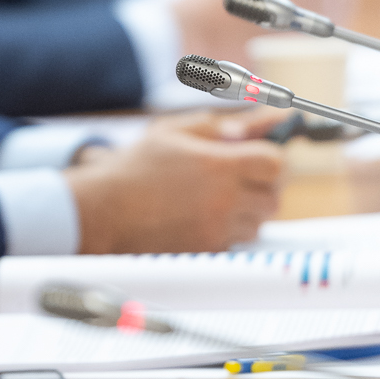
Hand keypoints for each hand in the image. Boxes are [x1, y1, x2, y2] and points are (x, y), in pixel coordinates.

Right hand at [63, 108, 286, 252]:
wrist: (103, 211)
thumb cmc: (133, 170)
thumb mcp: (171, 133)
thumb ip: (214, 127)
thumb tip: (246, 129)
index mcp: (219, 166)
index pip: (275, 164)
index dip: (272, 160)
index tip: (261, 158)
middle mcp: (224, 200)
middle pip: (273, 198)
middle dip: (262, 187)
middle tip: (242, 179)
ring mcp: (216, 229)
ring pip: (257, 224)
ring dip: (248, 212)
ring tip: (218, 200)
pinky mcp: (206, 251)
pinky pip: (235, 242)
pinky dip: (228, 232)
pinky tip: (203, 219)